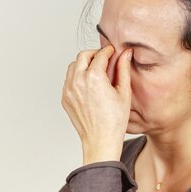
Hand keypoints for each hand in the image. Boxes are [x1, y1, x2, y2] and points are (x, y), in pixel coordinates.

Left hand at [61, 45, 132, 163]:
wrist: (100, 140)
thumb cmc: (114, 120)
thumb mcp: (123, 92)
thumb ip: (123, 69)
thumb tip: (125, 54)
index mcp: (93, 77)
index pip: (100, 55)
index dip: (108, 51)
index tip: (112, 51)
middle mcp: (78, 81)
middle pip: (83, 56)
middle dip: (94, 54)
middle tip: (104, 59)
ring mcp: (69, 90)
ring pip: (73, 66)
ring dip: (84, 64)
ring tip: (96, 71)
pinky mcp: (65, 98)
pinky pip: (68, 80)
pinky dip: (77, 76)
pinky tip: (89, 84)